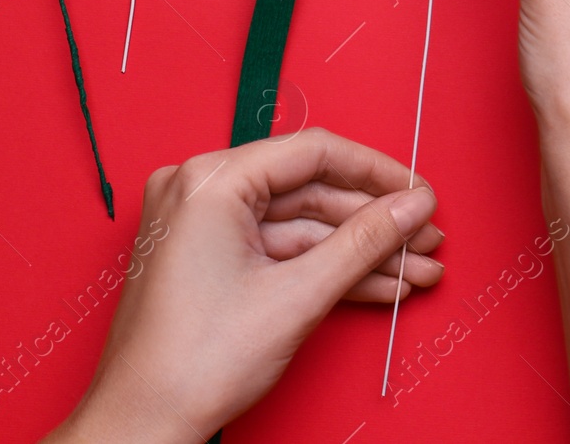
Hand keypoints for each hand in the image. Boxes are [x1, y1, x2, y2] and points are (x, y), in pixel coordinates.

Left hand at [42, 130, 442, 443]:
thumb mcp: (298, 296)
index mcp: (208, 180)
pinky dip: (326, 268)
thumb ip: (364, 241)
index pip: (312, 152)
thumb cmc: (191, 364)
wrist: (143, 425)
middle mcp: (200, 190)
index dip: (377, 173)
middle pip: (310, 190)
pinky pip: (280, 250)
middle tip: (426, 240)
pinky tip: (379, 284)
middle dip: (375, 223)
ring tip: (415, 270)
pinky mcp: (209, 258)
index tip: (418, 193)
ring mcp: (202, 225)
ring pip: (301, 226)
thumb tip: (410, 206)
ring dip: (360, 251)